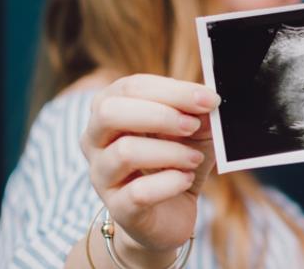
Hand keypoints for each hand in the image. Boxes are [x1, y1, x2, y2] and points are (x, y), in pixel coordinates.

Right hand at [80, 74, 219, 264]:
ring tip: (194, 159)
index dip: (172, 90)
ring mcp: (102, 176)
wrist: (169, 216)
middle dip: (160, 115)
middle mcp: (95, 140)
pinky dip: (170, 183)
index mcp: (109, 110)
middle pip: (110, 112)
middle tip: (193, 125)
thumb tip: (208, 98)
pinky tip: (186, 180)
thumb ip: (198, 113)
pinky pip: (139, 192)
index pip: (130, 88)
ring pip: (125, 152)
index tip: (208, 99)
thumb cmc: (176, 163)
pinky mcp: (118, 208)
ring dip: (170, 152)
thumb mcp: (193, 132)